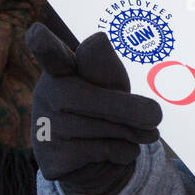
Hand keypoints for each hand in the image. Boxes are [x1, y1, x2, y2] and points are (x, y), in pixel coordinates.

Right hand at [28, 23, 162, 194]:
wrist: (100, 162)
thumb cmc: (109, 112)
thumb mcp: (112, 85)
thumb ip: (106, 66)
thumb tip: (97, 40)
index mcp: (61, 69)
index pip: (51, 54)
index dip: (45, 45)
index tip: (37, 33)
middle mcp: (45, 95)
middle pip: (100, 99)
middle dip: (132, 110)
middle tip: (156, 116)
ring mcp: (43, 129)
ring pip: (108, 129)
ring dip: (133, 134)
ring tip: (131, 135)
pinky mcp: (52, 158)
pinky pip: (107, 151)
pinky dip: (124, 153)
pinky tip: (112, 153)